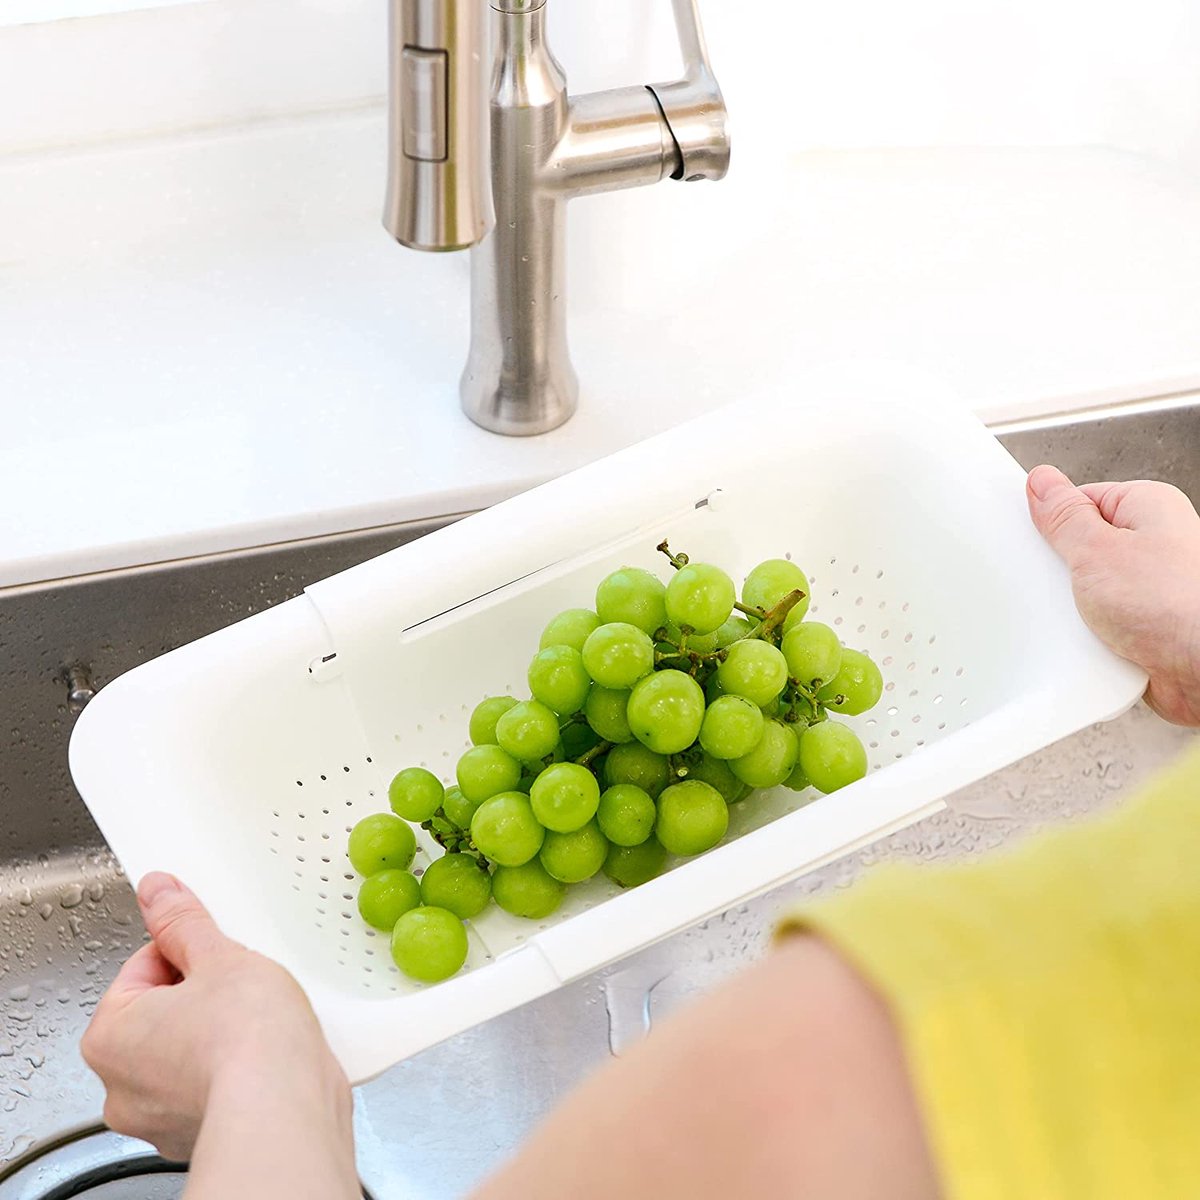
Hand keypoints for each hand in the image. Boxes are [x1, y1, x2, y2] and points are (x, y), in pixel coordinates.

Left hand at [82, 872, 350, 1163]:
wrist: (285, 1108)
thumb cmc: (244, 1042)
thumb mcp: (219, 956)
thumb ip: (183, 922)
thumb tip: (158, 893)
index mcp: (110, 1035)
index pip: (146, 966)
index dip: (190, 951)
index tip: (218, 951)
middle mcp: (122, 1086)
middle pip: (165, 1010)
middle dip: (204, 994)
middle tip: (240, 984)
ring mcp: (161, 1117)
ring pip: (190, 1050)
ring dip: (220, 1031)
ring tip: (259, 1020)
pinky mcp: (202, 1133)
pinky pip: (215, 1084)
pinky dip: (238, 1068)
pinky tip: (267, 1054)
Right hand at [1027, 465, 1199, 725]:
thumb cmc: (1178, 606)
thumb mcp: (1098, 551)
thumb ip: (1064, 516)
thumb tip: (1043, 483)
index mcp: (1148, 508)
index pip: (1080, 501)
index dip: (1051, 523)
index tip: (1034, 540)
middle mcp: (1155, 544)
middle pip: (1081, 548)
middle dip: (1062, 573)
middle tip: (1062, 585)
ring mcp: (1149, 588)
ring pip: (1087, 591)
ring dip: (1075, 611)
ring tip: (1086, 621)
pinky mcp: (1144, 626)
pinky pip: (1098, 624)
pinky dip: (1089, 636)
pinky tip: (1092, 643)